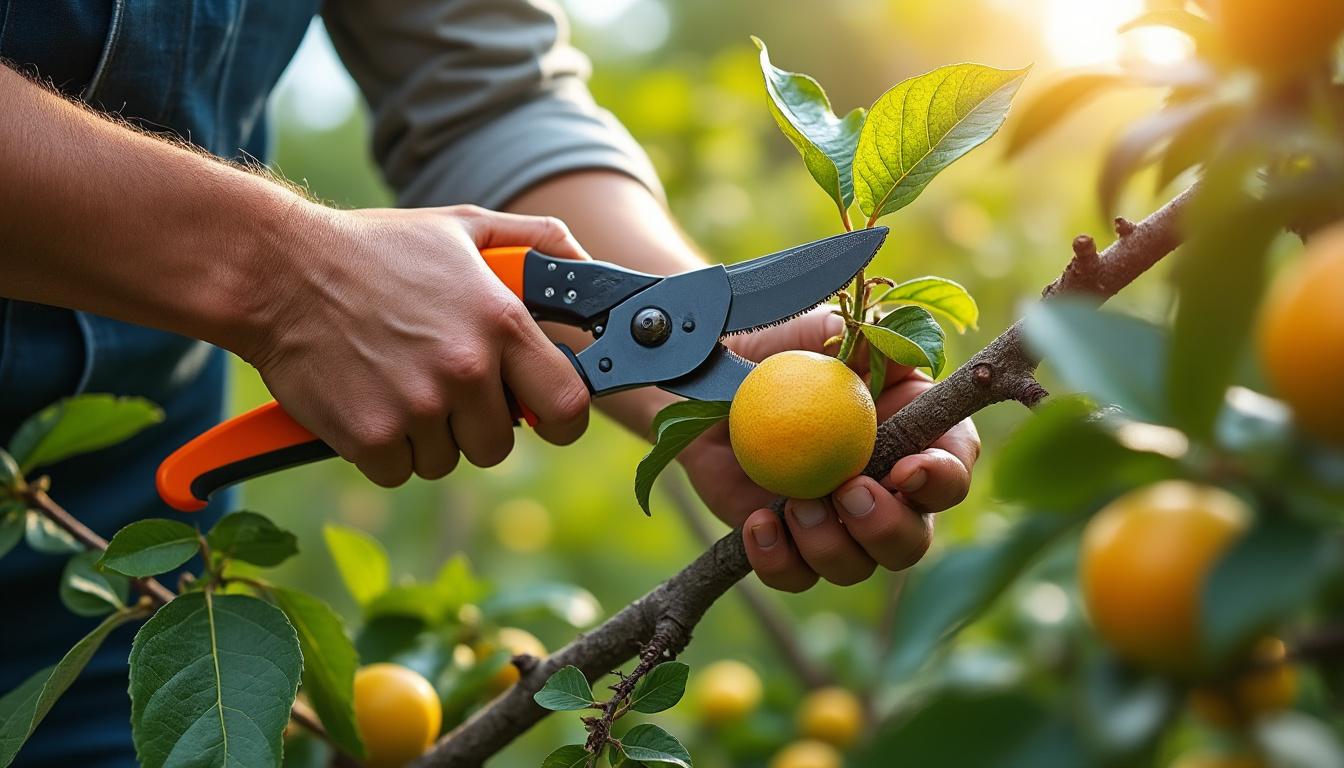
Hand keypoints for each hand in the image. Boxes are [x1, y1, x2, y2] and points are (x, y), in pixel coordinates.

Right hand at [242, 204, 591, 485]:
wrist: (278, 271)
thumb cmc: (374, 249)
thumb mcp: (463, 227)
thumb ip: (537, 243)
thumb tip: (586, 269)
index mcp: (501, 323)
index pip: (569, 405)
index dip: (562, 419)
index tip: (545, 416)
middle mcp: (466, 370)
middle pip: (499, 444)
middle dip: (475, 426)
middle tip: (441, 388)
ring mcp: (418, 408)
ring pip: (446, 460)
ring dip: (426, 436)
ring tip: (395, 382)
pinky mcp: (371, 437)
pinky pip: (398, 470)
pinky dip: (382, 449)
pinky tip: (365, 400)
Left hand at [678, 306, 979, 590]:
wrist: (705, 380)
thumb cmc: (773, 348)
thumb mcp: (819, 330)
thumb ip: (867, 338)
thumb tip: (898, 347)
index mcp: (911, 433)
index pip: (953, 466)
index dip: (944, 478)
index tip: (908, 470)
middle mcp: (882, 487)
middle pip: (915, 538)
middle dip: (888, 527)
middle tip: (848, 493)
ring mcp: (835, 521)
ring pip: (859, 566)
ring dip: (830, 545)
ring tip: (793, 505)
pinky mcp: (786, 542)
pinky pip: (796, 576)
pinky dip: (780, 561)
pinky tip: (758, 524)